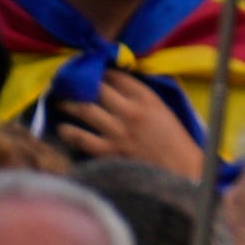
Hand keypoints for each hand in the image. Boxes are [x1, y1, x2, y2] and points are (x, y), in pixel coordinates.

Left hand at [52, 76, 211, 179]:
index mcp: (146, 98)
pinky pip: (82, 139)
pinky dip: (69, 132)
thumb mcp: (161, 110)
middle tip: (65, 80)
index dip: (99, 71)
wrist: (185, 173)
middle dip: (78, 81)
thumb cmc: (175, 141)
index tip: (89, 71)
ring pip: (84, 109)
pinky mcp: (112, 153)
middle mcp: (130, 112)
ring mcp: (119, 132)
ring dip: (67, 102)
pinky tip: (62, 128)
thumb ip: (139, 96)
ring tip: (59, 99)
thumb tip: (113, 83)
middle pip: (96, 88)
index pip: (115, 76)